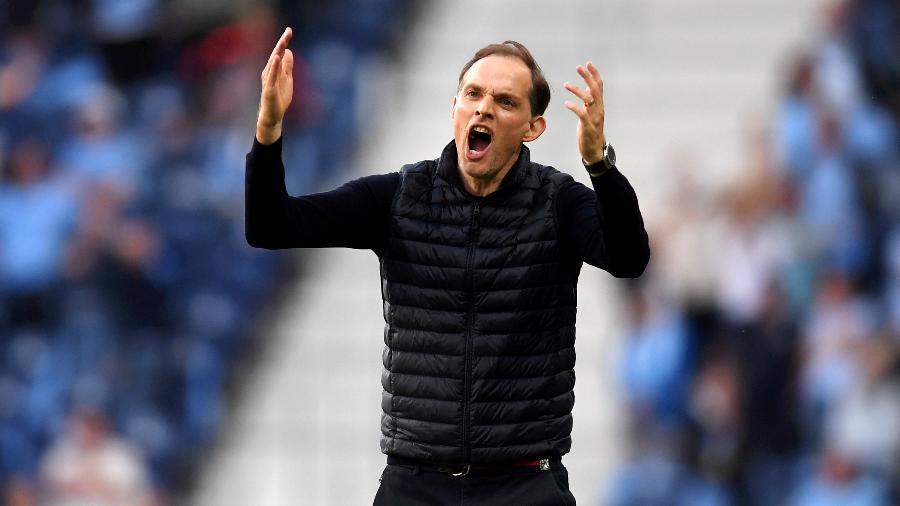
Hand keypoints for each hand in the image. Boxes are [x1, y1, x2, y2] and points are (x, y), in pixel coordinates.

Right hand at [256, 27, 293, 144]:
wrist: (273, 115)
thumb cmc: (279, 97)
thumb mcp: (287, 79)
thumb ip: (287, 66)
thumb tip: (289, 52)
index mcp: (275, 69)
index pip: (280, 52)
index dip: (284, 41)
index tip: (289, 30)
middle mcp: (269, 71)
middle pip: (276, 54)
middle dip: (282, 42)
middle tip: (289, 31)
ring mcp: (268, 80)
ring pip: (273, 63)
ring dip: (278, 51)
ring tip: (283, 41)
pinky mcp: (269, 89)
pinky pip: (271, 76)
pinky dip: (274, 66)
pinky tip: (276, 58)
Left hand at [563, 61, 605, 163]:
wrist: (595, 150)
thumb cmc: (591, 131)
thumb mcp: (591, 114)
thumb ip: (591, 101)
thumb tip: (588, 87)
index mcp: (600, 105)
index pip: (599, 86)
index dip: (594, 74)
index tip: (588, 63)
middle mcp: (599, 109)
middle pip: (595, 89)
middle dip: (587, 77)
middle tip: (578, 67)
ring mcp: (594, 118)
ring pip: (588, 100)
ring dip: (577, 90)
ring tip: (566, 84)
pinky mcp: (588, 127)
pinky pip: (582, 114)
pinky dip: (575, 107)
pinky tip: (566, 103)